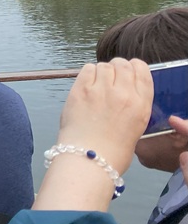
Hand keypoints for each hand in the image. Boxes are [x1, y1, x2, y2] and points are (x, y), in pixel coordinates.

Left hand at [57, 58, 152, 174]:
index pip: (142, 71)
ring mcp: (101, 90)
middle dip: (117, 67)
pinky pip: (87, 69)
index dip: (135, 66)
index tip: (129, 69)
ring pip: (104, 65)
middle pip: (122, 64)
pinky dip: (87, 74)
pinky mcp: (81, 90)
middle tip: (110, 77)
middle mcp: (124, 94)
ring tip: (97, 84)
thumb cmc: (113, 150)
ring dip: (101, 72)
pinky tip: (86, 85)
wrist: (89, 158)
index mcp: (141, 104)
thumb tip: (122, 90)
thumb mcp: (135, 126)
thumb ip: (132, 105)